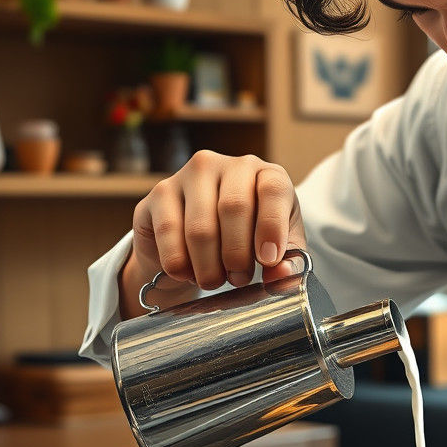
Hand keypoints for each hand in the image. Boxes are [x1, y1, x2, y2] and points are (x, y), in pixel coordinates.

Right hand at [125, 150, 306, 310]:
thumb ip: (287, 260)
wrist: (195, 242)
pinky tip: (187, 273)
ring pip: (200, 228)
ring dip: (208, 266)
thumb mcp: (275, 247)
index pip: (273, 189)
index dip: (272, 227)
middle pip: (234, 208)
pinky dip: (180, 264)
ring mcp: (188, 175)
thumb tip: (282, 274)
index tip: (268, 260)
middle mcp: (226, 165)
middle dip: (237, 254)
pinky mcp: (158, 193)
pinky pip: (168, 234)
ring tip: (214, 280)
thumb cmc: (246, 239)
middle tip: (238, 279)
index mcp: (264, 173)